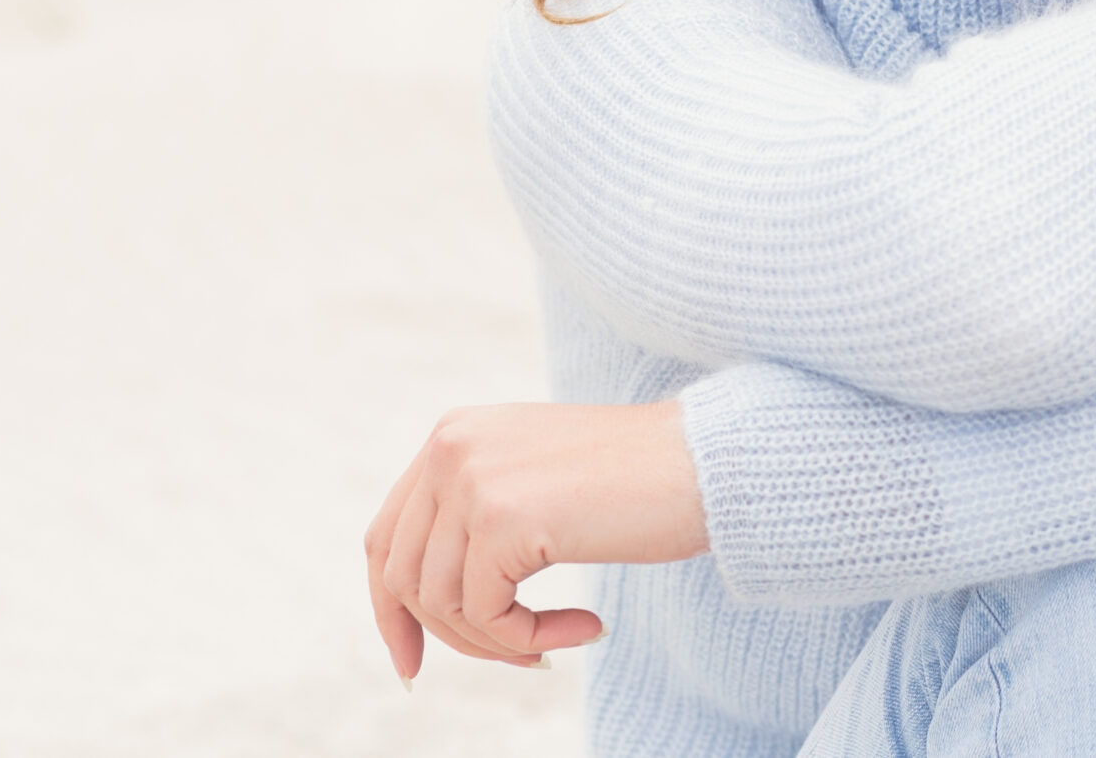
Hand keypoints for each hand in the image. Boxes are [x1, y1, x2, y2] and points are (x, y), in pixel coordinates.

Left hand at [364, 401, 708, 682]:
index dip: (390, 610)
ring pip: (443, 604)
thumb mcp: (536, 482)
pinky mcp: (501, 519)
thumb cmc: (639, 483)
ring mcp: (472, 479)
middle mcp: (451, 446)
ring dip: (500, 641)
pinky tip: (588, 627)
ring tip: (559, 639)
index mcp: (455, 432)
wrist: (708, 461)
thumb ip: (478, 515)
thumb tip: (427, 601)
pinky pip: (488, 616)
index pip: (386, 537)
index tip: (413, 663)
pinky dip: (532, 638)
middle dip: (453, 636)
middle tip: (520, 655)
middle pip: (404, 577)